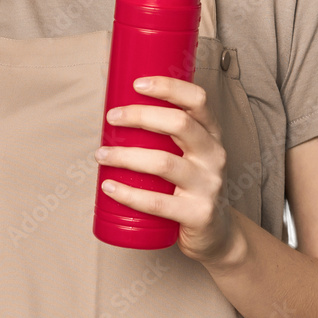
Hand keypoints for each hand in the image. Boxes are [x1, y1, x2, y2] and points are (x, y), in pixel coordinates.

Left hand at [95, 76, 241, 265]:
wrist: (216, 234)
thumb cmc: (191, 185)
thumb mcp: (188, 154)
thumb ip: (164, 134)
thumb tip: (118, 111)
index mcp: (212, 134)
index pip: (197, 100)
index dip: (168, 87)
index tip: (137, 84)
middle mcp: (214, 156)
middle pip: (179, 124)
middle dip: (140, 116)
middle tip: (112, 118)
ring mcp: (208, 185)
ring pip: (163, 163)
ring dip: (125, 155)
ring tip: (101, 155)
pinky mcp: (198, 214)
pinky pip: (157, 202)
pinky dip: (128, 194)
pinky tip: (109, 186)